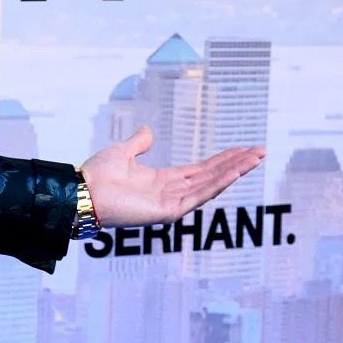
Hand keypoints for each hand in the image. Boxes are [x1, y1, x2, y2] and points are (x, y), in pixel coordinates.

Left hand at [78, 125, 263, 227]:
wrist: (82, 190)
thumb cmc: (97, 175)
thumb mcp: (122, 152)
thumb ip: (138, 143)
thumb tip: (148, 131)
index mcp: (162, 180)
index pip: (200, 169)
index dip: (222, 160)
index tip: (243, 149)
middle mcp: (170, 192)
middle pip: (211, 176)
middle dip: (236, 164)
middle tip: (260, 151)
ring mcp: (171, 203)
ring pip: (210, 185)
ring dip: (234, 171)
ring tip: (255, 158)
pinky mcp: (168, 211)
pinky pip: (198, 195)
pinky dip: (217, 184)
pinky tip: (234, 172)